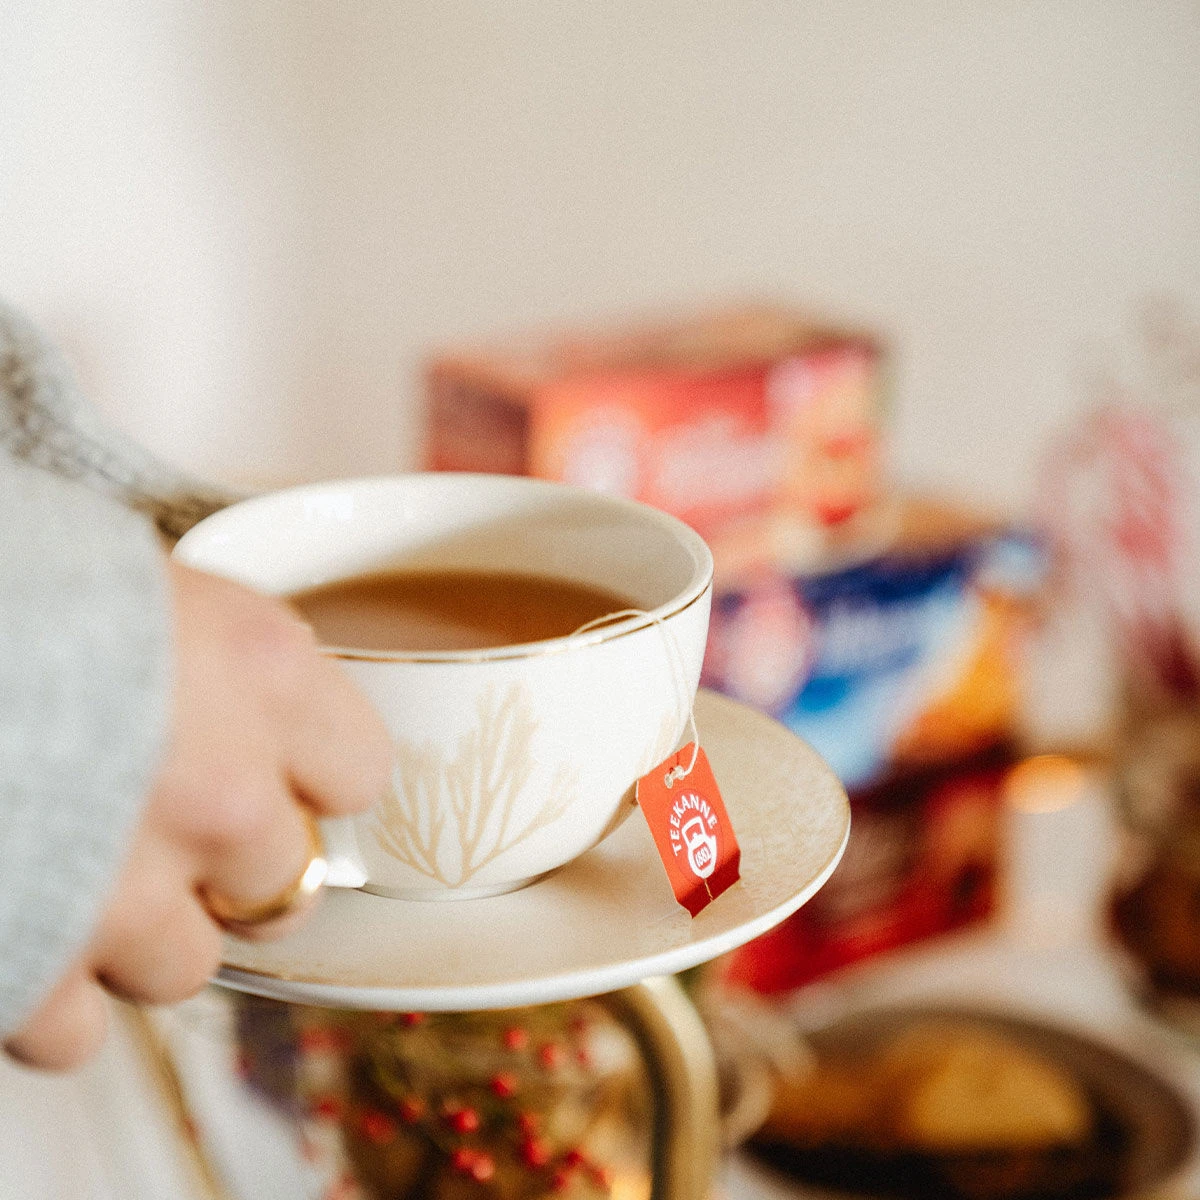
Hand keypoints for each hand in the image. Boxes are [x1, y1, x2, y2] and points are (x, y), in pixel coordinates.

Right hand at [3, 560, 391, 1069]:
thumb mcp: (133, 583)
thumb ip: (214, 660)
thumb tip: (247, 698)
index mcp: (260, 674)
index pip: (360, 770)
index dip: (311, 777)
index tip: (277, 772)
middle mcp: (224, 794)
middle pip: (286, 882)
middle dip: (230, 867)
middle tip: (162, 828)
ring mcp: (131, 895)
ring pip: (187, 964)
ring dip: (134, 933)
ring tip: (66, 867)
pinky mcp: (32, 974)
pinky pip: (80, 1029)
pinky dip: (45, 993)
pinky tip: (11, 921)